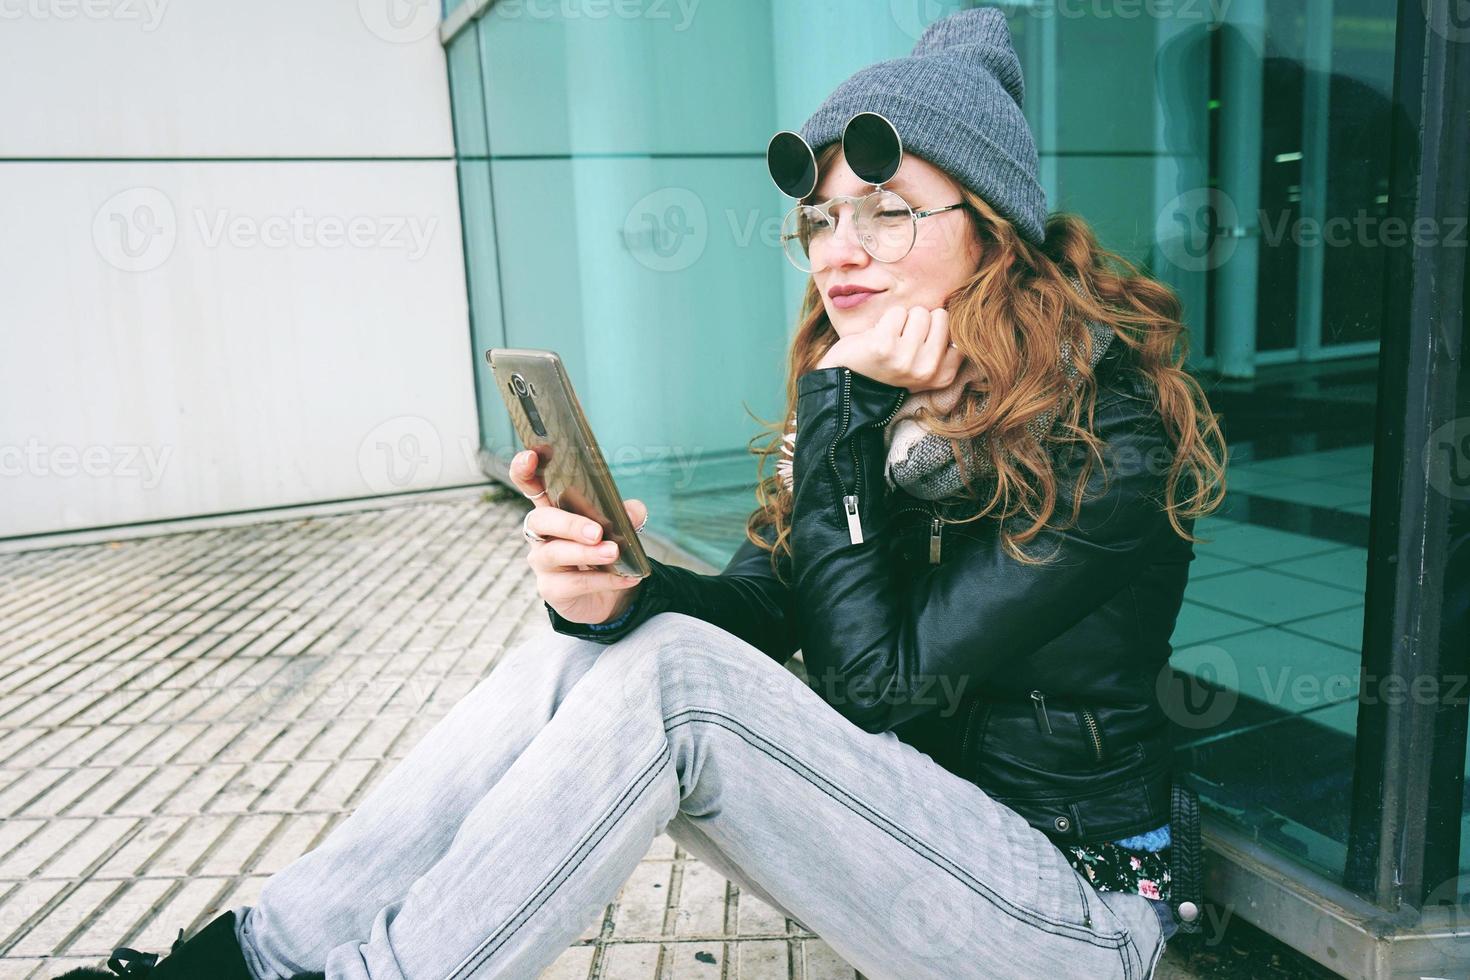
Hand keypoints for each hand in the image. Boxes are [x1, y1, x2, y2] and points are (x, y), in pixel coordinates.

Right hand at [509, 448, 645, 626]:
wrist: (609, 595)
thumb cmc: (605, 550)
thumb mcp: (619, 529)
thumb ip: (626, 516)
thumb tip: (634, 511)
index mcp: (553, 509)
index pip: (530, 485)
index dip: (524, 470)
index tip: (530, 456)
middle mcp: (541, 534)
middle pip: (540, 520)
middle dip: (568, 523)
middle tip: (596, 532)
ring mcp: (542, 562)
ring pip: (554, 553)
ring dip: (585, 552)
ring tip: (613, 553)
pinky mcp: (550, 589)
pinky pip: (573, 583)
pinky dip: (602, 579)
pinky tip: (625, 577)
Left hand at [815, 305, 963, 391]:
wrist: (847, 381)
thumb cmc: (888, 366)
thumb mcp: (923, 364)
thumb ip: (943, 345)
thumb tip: (955, 308)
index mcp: (942, 376)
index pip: (957, 332)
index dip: (936, 330)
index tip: (920, 345)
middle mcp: (927, 370)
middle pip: (940, 316)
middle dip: (920, 322)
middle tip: (902, 340)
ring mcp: (906, 359)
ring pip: (919, 312)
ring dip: (902, 320)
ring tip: (890, 338)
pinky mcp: (885, 347)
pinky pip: (897, 313)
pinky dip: (886, 319)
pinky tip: (877, 337)